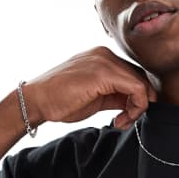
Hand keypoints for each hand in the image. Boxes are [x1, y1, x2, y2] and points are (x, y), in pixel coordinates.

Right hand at [24, 46, 156, 129]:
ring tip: (121, 122)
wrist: (37, 101)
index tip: (125, 118)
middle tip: (125, 122)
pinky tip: (119, 120)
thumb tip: (137, 104)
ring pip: (142, 84)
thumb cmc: (61, 101)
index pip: (134, 76)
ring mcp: (105, 61)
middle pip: (141, 79)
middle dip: (139, 104)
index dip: (137, 99)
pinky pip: (137, 89)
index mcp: (102, 57)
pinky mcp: (104, 73)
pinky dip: (136, 108)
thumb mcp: (96, 96)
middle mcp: (105, 54)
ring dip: (138, 109)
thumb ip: (116, 95)